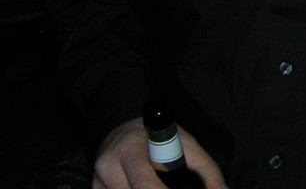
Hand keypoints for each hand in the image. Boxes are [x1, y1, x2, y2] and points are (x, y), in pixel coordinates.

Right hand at [93, 117, 228, 188]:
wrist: (120, 126)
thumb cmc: (159, 135)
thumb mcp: (184, 143)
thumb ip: (205, 167)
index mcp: (129, 151)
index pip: (144, 184)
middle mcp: (108, 167)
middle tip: (174, 188)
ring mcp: (97, 181)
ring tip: (161, 185)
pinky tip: (144, 188)